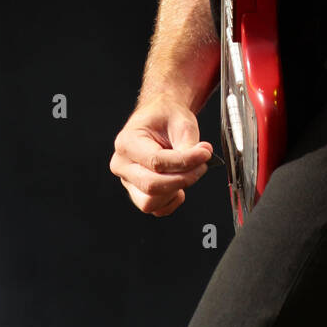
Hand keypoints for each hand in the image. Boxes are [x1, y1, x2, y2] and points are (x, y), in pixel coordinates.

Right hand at [110, 98, 213, 216]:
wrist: (160, 117)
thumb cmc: (166, 117)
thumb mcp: (181, 122)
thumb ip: (188, 145)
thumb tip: (200, 161)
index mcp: (126, 142)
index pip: (156, 161)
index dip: (184, 162)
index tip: (205, 154)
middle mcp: (122, 164)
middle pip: (151, 185)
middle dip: (183, 178)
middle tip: (203, 165)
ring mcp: (128, 181)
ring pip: (151, 201)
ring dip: (176, 190)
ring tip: (190, 172)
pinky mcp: (138, 193)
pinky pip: (156, 208)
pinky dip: (172, 200)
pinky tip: (181, 184)